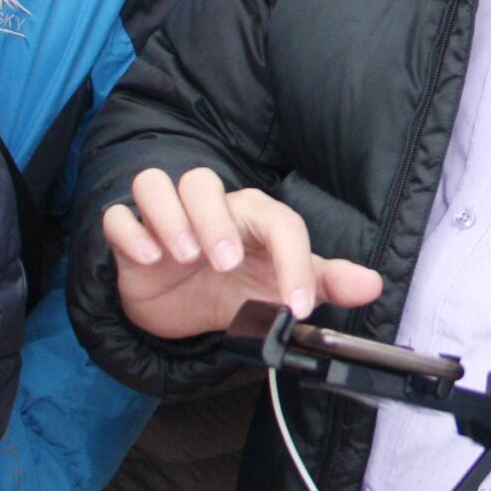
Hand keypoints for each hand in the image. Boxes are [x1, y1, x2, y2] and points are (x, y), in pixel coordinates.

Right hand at [99, 167, 382, 339]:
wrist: (180, 307)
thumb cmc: (235, 286)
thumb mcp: (278, 290)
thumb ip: (323, 283)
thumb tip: (372, 285)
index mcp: (253, 218)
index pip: (278, 222)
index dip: (293, 262)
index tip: (296, 307)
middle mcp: (208, 207)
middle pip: (203, 182)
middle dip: (213, 219)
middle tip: (222, 262)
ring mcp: (164, 218)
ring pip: (157, 183)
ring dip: (170, 217)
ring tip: (184, 257)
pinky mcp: (129, 235)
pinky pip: (118, 216)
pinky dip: (130, 232)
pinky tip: (147, 258)